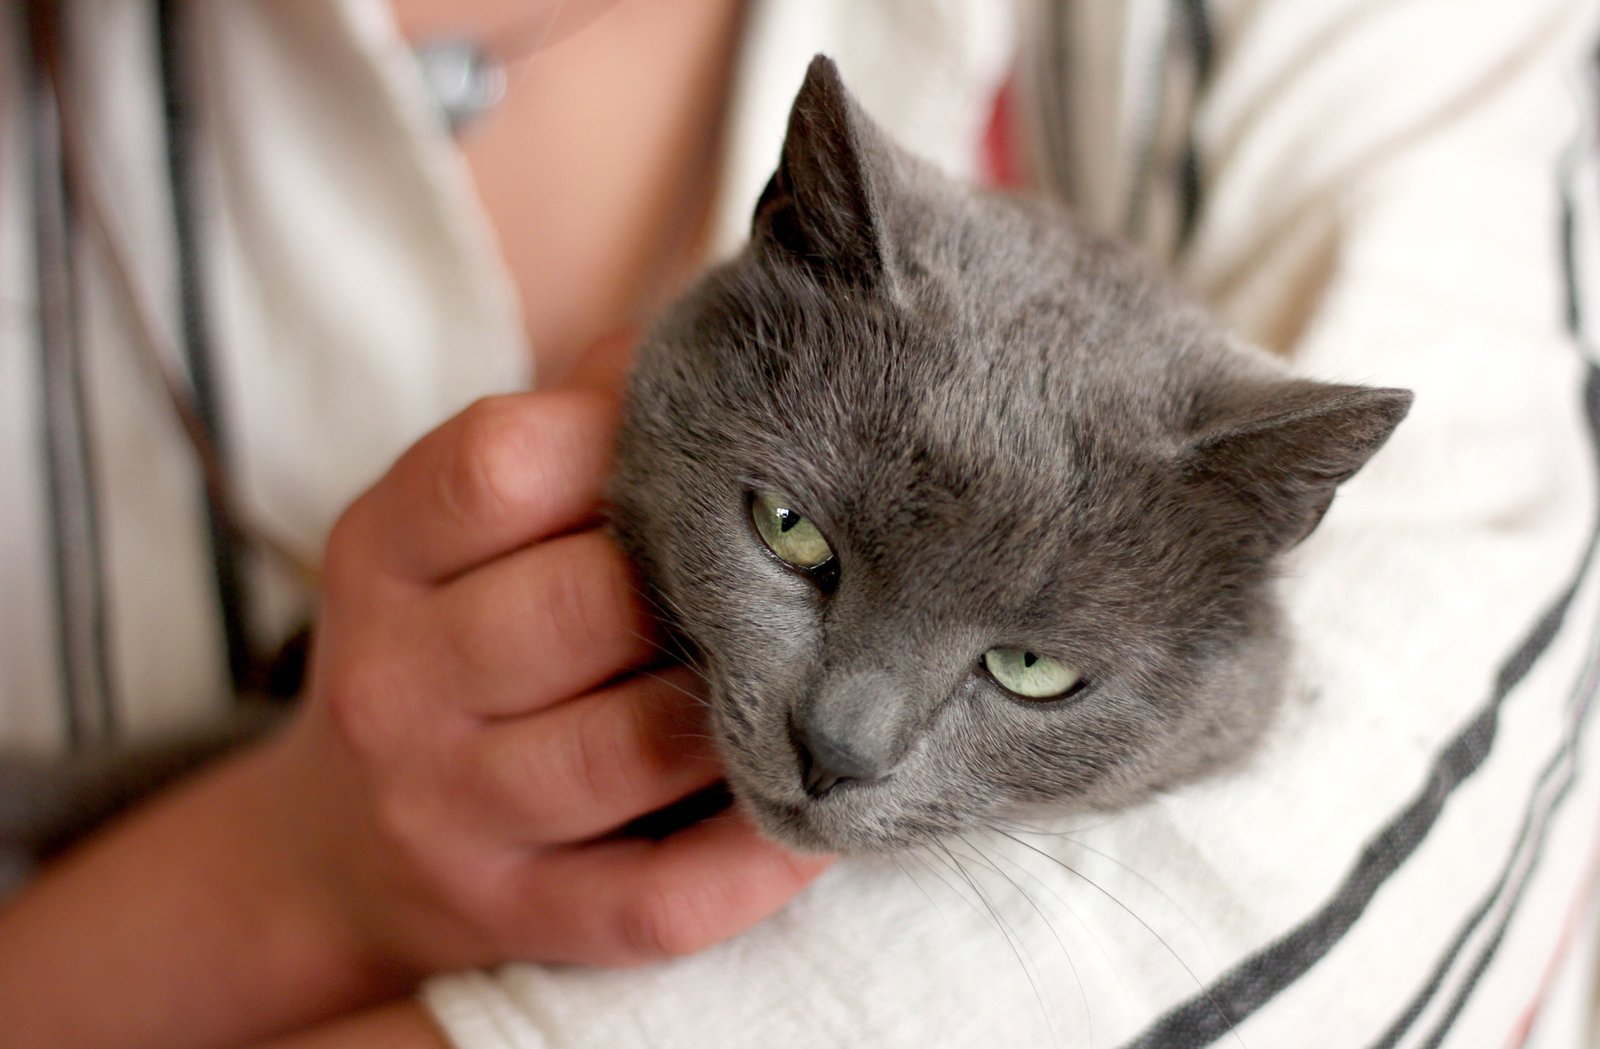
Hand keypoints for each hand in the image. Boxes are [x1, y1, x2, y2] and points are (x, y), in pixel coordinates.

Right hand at [268, 363, 829, 975]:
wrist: (336, 843)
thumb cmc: (444, 640)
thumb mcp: (454, 526)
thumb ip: (566, 426)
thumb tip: (707, 333)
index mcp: (384, 556)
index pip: (497, 467)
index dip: (625, 438)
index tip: (716, 440)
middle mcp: (398, 684)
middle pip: (580, 608)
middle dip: (706, 580)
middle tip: (810, 559)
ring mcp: (450, 812)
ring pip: (630, 749)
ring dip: (746, 707)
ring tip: (829, 670)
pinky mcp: (514, 916)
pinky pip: (657, 898)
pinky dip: (755, 859)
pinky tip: (822, 812)